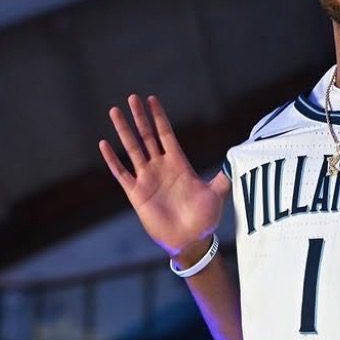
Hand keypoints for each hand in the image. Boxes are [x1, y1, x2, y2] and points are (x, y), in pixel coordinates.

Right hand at [100, 94, 230, 257]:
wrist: (190, 241)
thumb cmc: (205, 219)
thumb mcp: (216, 195)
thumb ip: (223, 177)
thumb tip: (236, 160)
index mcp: (179, 164)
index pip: (166, 135)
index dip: (159, 118)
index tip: (152, 99)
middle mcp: (161, 168)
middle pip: (147, 136)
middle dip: (140, 117)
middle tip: (132, 97)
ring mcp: (148, 179)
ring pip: (132, 149)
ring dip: (124, 131)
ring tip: (115, 111)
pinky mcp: (136, 193)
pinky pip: (121, 173)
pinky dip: (112, 159)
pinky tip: (104, 144)